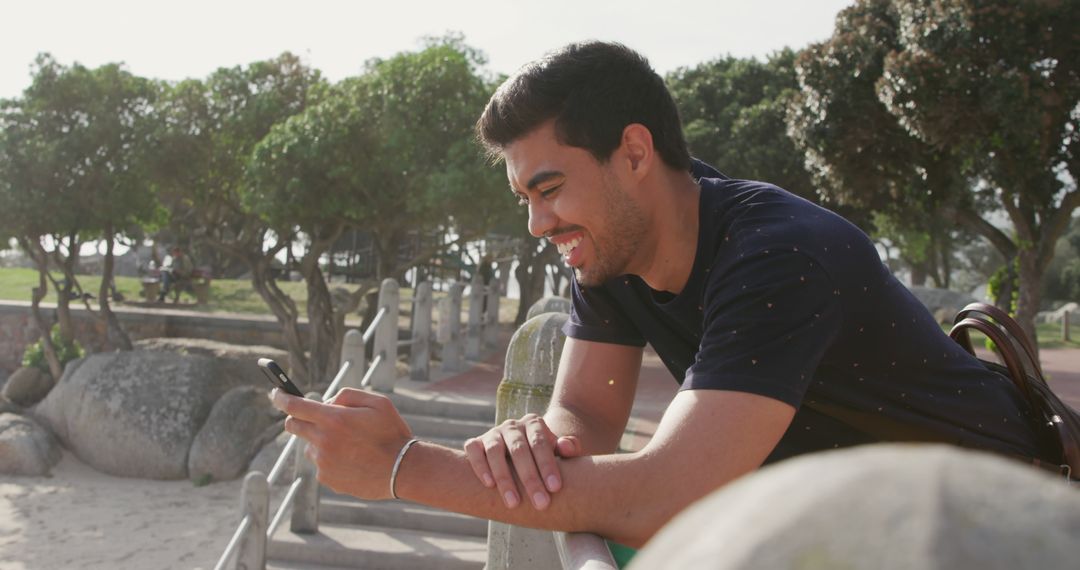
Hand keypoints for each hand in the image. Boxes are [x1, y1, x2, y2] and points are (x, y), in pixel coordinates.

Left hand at [271, 387, 412, 498]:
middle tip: (314, 418)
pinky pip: (320, 464)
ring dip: (321, 441)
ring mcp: (323, 461)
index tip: (275, 394)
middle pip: (293, 426)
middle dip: (298, 418)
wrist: (401, 470)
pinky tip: (352, 460)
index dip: (281, 398)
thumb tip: (327, 401)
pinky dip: (331, 459)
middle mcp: (323, 441)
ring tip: (349, 445)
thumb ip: (347, 395)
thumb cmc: (391, 433)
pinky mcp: (326, 478)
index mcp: (333, 419)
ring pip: (309, 446)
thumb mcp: (378, 403)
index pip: (295, 406)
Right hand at [463, 413, 583, 509]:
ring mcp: (492, 434)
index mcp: (534, 424)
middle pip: (519, 450)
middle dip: (530, 478)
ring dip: (504, 478)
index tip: (555, 488)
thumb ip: (568, 448)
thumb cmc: (543, 458)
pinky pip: (473, 451)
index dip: (548, 465)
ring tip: (513, 503)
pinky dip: (479, 466)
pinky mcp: (475, 443)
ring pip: (495, 451)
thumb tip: (568, 447)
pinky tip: (489, 485)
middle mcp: (511, 426)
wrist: (516, 454)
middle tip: (540, 504)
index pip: (541, 443)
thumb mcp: (558, 453)